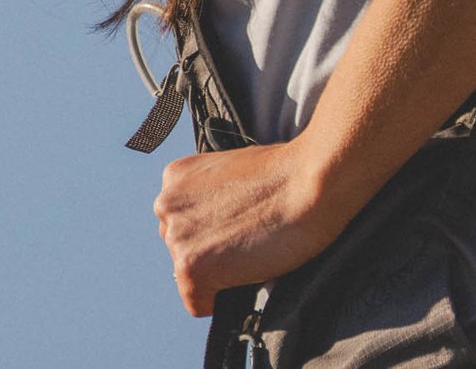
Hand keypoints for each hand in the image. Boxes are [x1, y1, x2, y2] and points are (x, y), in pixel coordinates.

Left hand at [153, 140, 343, 316]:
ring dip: (217, 273)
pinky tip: (249, 270)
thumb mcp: (232, 172)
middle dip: (210, 250)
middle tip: (248, 241)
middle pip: (181, 248)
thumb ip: (212, 198)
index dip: (213, 232)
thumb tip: (216, 227)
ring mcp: (177, 238)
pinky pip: (198, 303)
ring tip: (253, 252)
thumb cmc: (286, 175)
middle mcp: (166, 206)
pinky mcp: (191, 268)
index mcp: (175, 178)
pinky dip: (222, 299)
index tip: (237, 229)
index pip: (181, 222)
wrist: (309, 183)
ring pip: (189, 275)